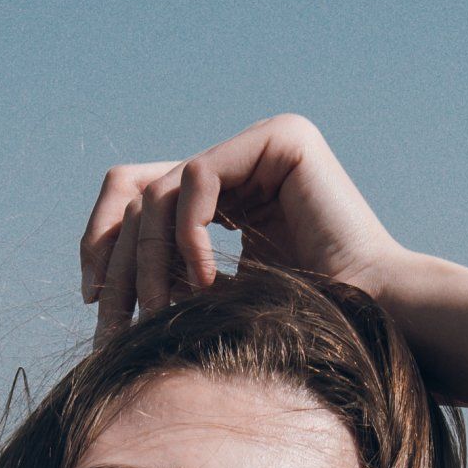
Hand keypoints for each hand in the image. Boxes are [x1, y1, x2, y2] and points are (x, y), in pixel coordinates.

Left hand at [79, 114, 402, 344]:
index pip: (141, 197)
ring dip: (149, 256)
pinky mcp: (281, 138)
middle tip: (105, 313)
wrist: (375, 324)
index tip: (93, 301)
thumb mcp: (215, 300)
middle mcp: (244, 161)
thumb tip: (94, 279)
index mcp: (230, 193)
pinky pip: (197, 178)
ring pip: (160, 187)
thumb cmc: (305, 329)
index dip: (104, 243)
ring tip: (162, 310)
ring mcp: (263, 144)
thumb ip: (169, 275)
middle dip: (112, 252)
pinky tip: (208, 282)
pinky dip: (188, 235)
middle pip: (137, 183)